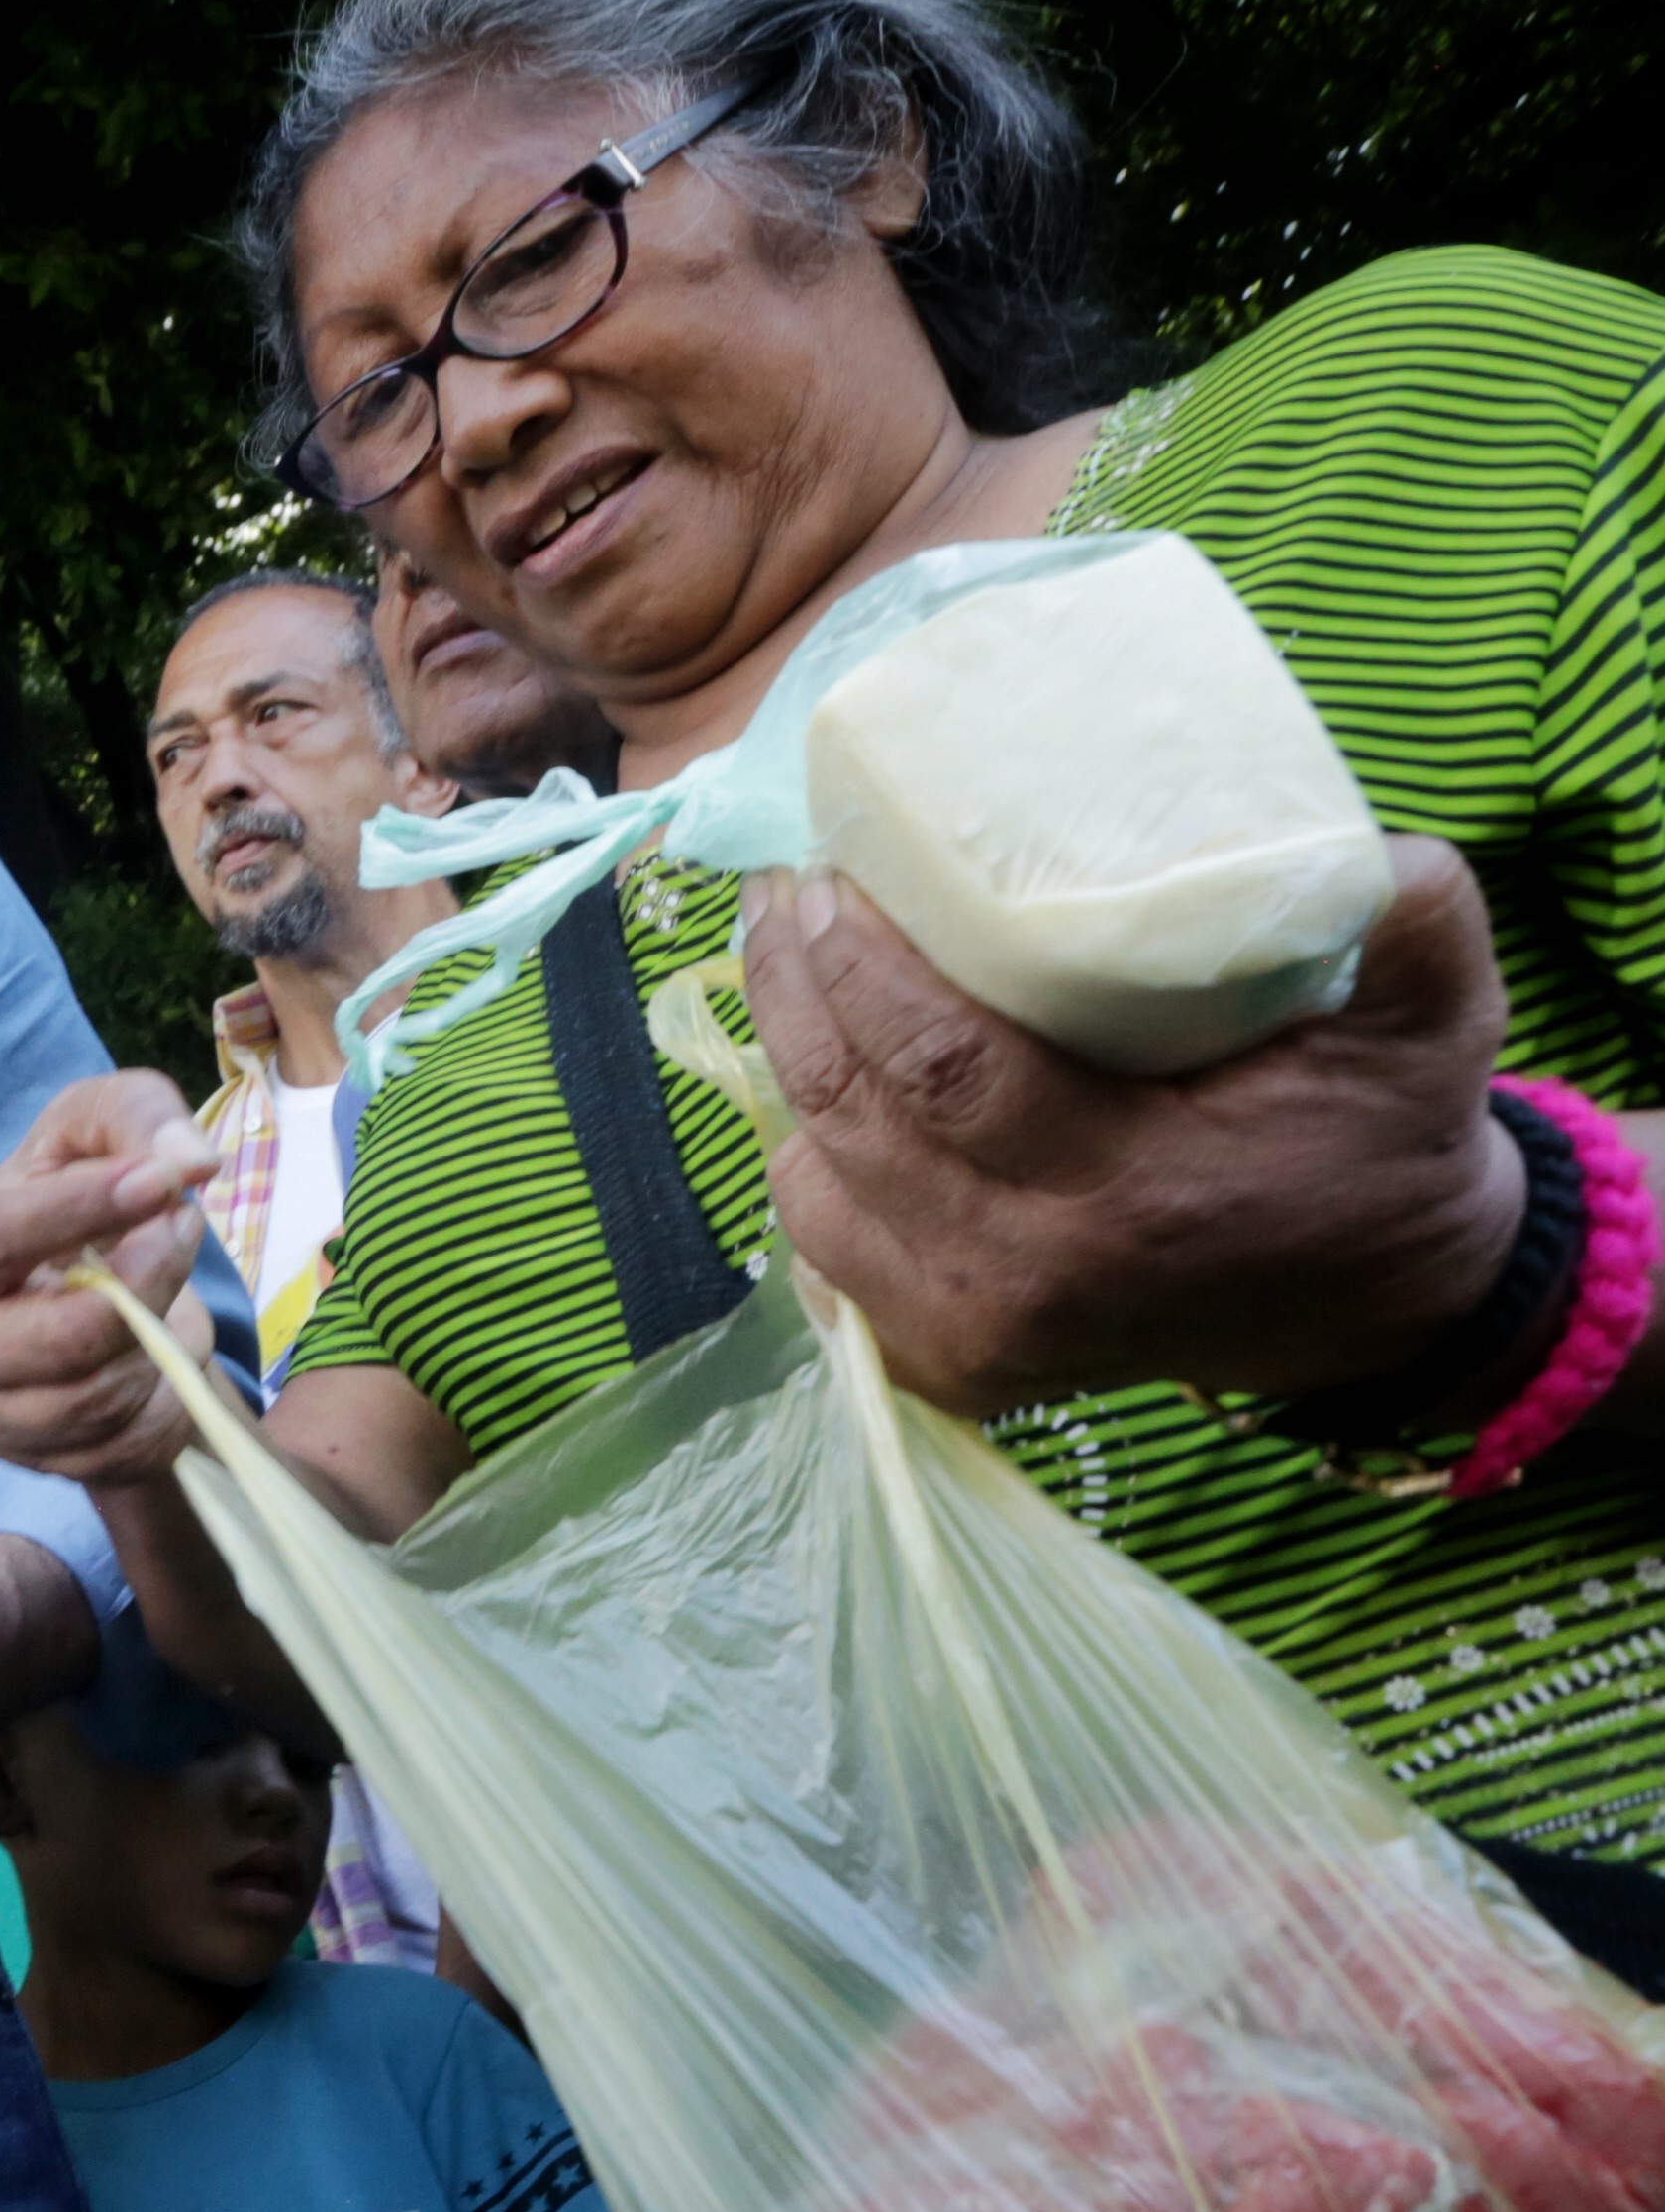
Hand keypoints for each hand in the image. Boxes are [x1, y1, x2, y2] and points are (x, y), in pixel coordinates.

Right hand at [0, 1070, 226, 1483]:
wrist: (70, 1301)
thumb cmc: (72, 1205)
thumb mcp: (94, 1130)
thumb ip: (137, 1118)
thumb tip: (192, 1162)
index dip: (80, 1210)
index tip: (161, 1182)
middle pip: (61, 1338)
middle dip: (147, 1279)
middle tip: (184, 1223)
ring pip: (102, 1395)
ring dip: (162, 1333)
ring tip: (170, 1277)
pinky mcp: (45, 1462)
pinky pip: (128, 1440)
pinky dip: (165, 1387)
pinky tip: (157, 1342)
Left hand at [744, 841, 1517, 1415]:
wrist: (1383, 1299)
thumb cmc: (1386, 1140)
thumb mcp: (1431, 1025)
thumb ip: (1413, 924)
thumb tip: (1366, 848)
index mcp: (1128, 1197)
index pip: (943, 1073)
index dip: (862, 969)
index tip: (826, 873)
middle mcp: (1027, 1280)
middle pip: (852, 1120)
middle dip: (795, 991)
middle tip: (780, 889)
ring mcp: (978, 1336)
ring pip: (814, 1191)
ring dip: (789, 1068)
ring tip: (789, 960)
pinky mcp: (953, 1363)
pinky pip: (829, 1253)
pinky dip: (813, 1161)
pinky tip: (820, 1076)